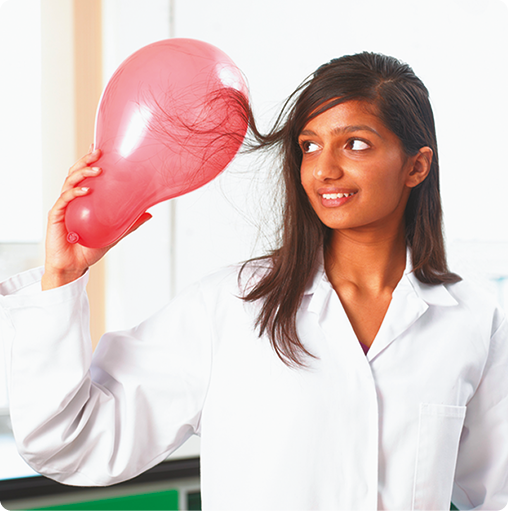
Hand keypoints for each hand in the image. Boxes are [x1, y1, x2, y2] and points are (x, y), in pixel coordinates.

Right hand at [42, 145, 151, 289]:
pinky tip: (86, 189)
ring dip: (83, 173)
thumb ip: (130, 223)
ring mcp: (63, 207)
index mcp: (83, 200)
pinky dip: (75, 192)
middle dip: (86, 160)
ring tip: (98, 168)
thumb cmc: (90, 248)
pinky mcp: (56, 216)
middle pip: (76, 173)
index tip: (100, 147)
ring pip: (69, 182)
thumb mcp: (115, 233)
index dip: (90, 161)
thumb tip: (150, 213)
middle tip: (99, 152)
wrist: (74, 267)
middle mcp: (72, 200)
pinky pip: (65, 200)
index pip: (85, 176)